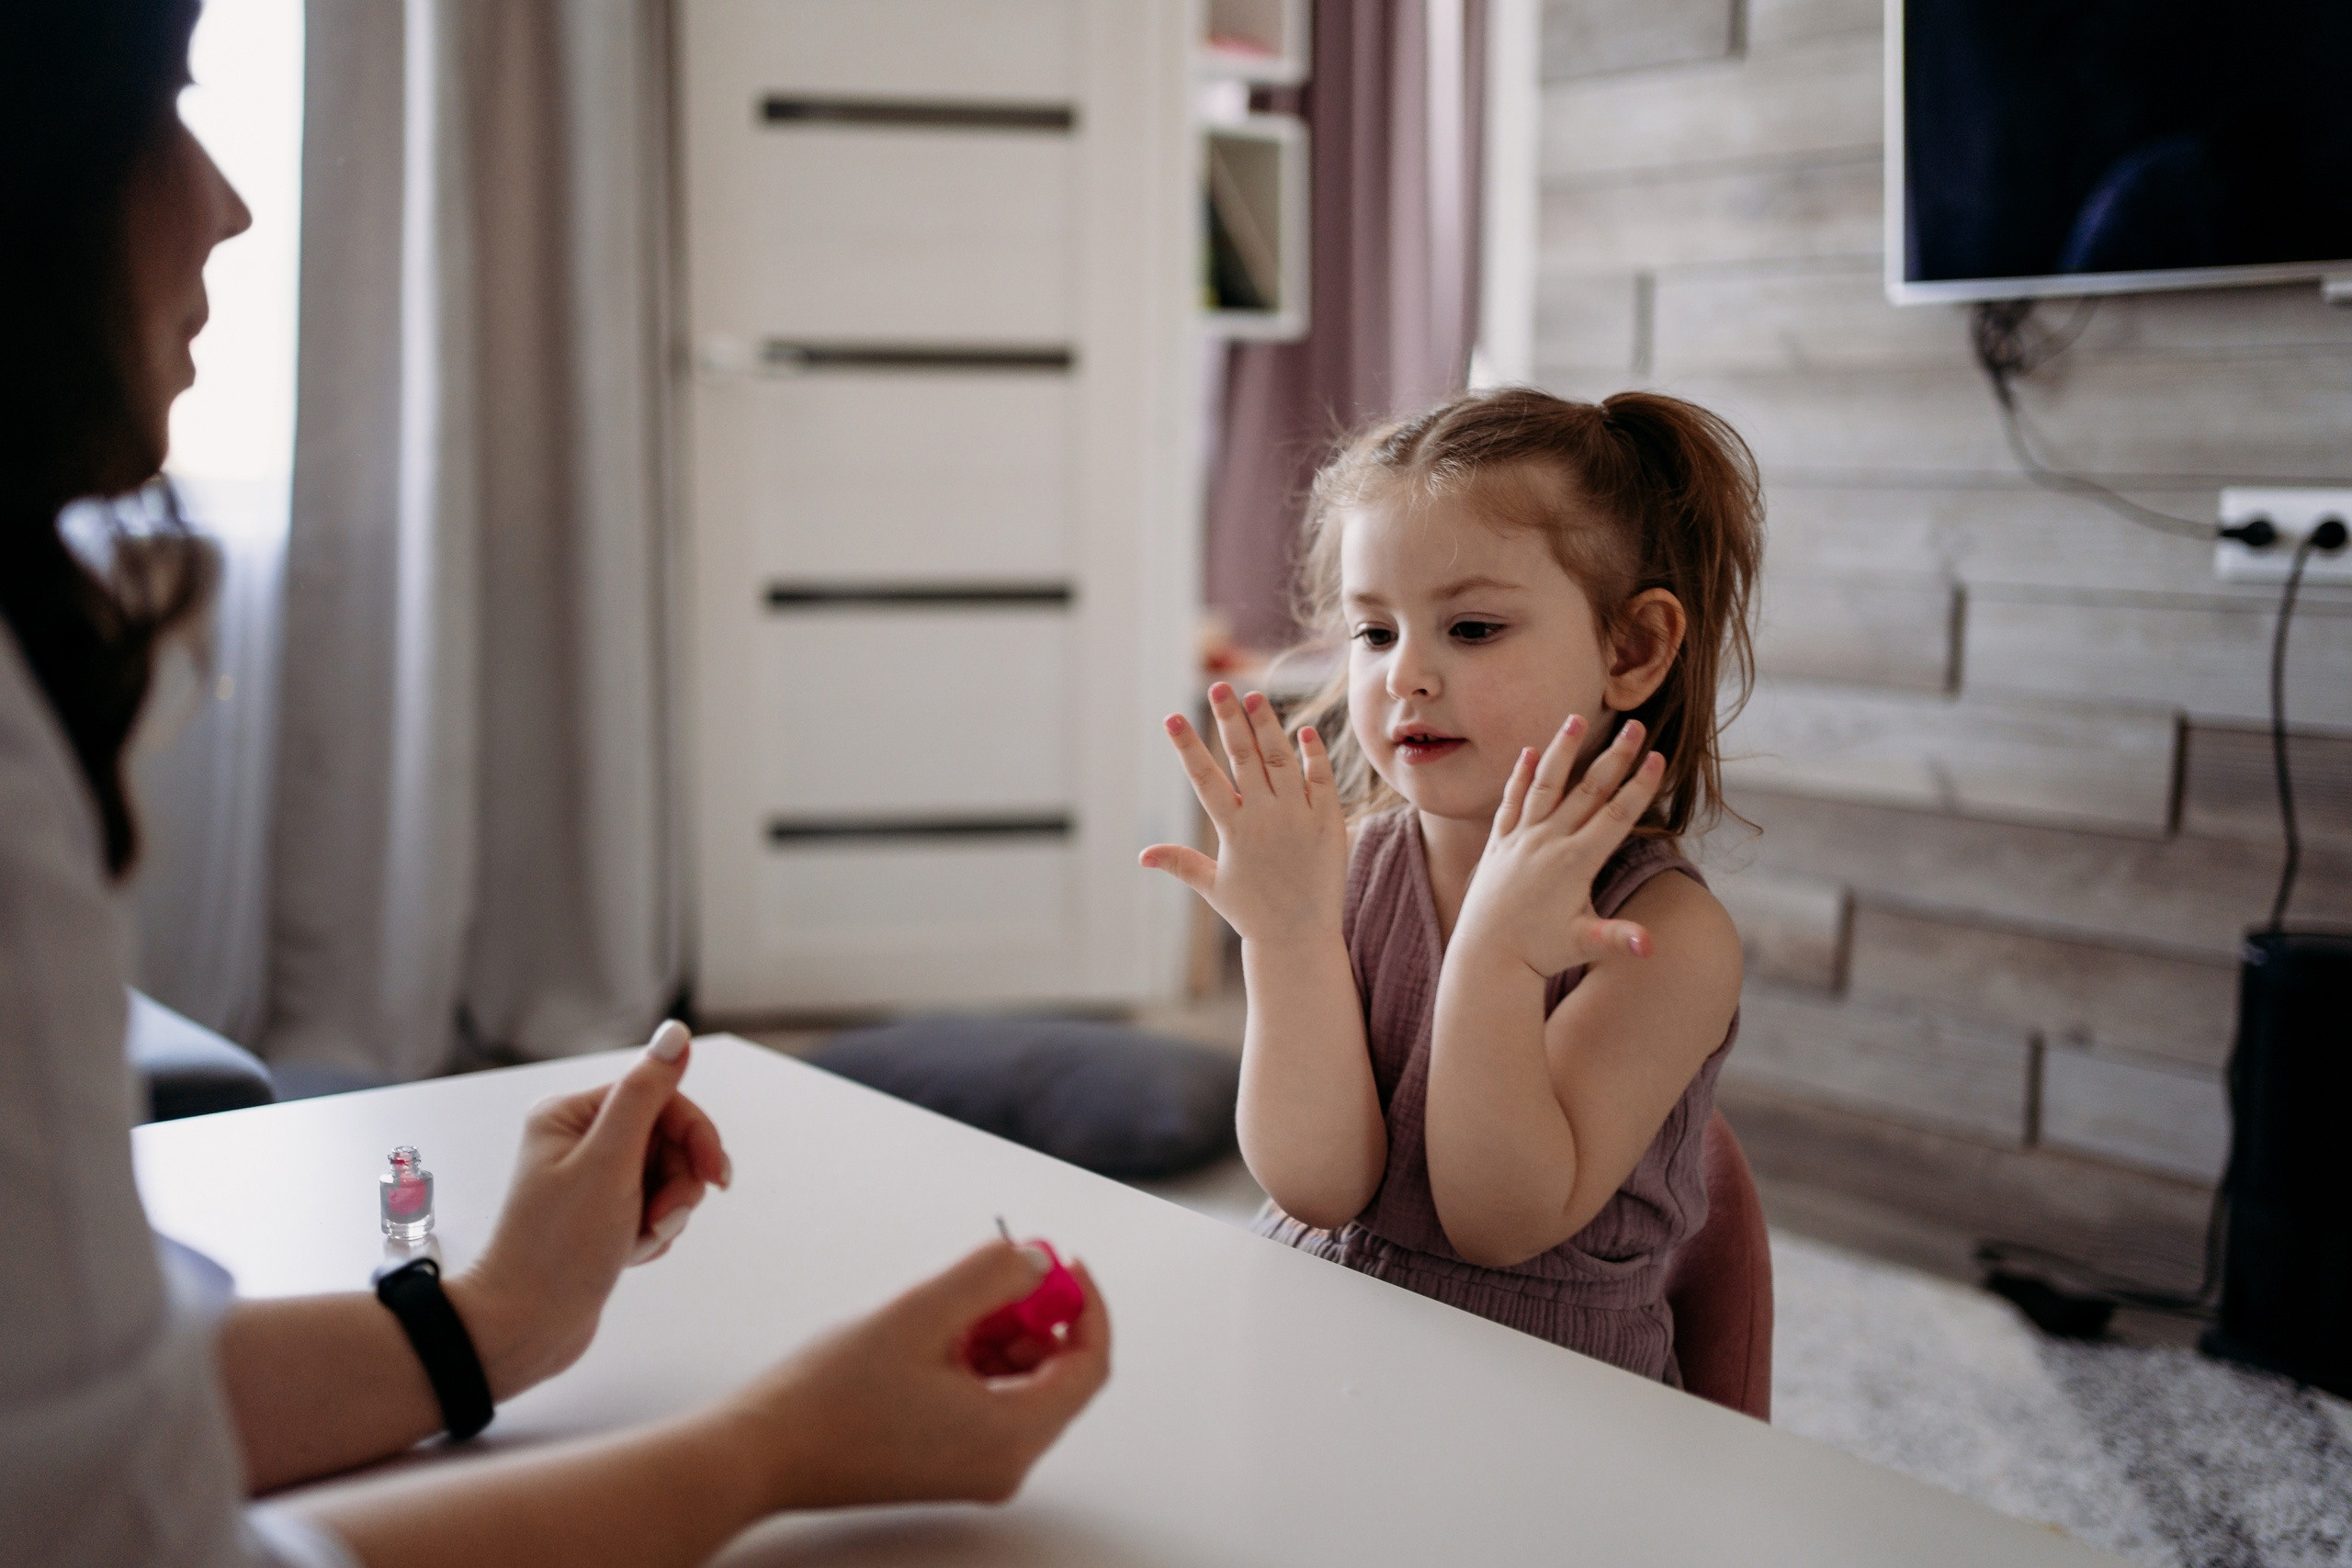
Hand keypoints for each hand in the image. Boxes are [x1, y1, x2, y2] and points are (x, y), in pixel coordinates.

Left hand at [449, 1021, 730, 1399]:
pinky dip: (653, 1232)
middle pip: (667, 1140)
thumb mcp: (609, 1165)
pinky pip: (653, 1208)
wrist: (525, 1328)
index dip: (695, 1136)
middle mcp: (577, 1140)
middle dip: (678, 1182)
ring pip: (666, 1177)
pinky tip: (631, 1254)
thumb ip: (646, 1096)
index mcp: (570, 1115)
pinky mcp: (599, 1216)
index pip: (660, 1100)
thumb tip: (674, 1033)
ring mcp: (589, 1180)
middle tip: (663, 1216)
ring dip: (667, 1211)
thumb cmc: (556, 1249)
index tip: (715, 1178)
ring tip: (641, 1240)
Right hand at [724, 1243, 1112, 1511]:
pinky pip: (991, 1402)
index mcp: (1010, 1438)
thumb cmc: (826, 1399)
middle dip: (1037, 1313)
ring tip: (949, 1306)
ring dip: (1003, 1333)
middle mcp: (1003, 1465)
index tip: (1062, 1261)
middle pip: (1058, 1375)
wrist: (761, 1453)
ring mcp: (976, 1470)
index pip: (1089, 1365)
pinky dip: (979, 1360)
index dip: (1084, 1304)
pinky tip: (935, 1334)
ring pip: (1023, 1385)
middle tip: (998, 1270)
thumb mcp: (919, 1314)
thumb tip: (1035, 1259)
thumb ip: (989, 1277)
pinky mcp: (950, 1465)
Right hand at [1139, 682, 1347, 946]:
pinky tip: (1303, 731)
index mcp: (1233, 830)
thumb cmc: (1253, 912)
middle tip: (1220, 686)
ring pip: (1281, 760)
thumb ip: (1180, 863)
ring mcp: (1298, 817)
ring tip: (1255, 697)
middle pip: (1244, 757)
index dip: (1187, 746)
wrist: (1300, 937)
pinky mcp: (1329, 822)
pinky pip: (1321, 780)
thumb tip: (1142, 855)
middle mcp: (1264, 818)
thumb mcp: (1213, 886)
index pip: (1204, 778)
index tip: (1172, 717)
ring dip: (1268, 726)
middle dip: (1229, 719)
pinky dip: (1313, 755)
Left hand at [1452, 715, 1666, 979]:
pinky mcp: (1499, 843)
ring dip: (1562, 751)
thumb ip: (1617, 939)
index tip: (1657, 756)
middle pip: (1587, 791)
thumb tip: (1652, 947)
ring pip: (1545, 785)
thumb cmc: (1539, 953)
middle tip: (1635, 724)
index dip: (1638, 786)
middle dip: (1614, 757)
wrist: (1486, 957)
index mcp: (1574, 862)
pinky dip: (1520, 776)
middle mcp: (1547, 842)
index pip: (1614, 815)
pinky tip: (1530, 751)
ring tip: (1576, 718)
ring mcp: (1520, 839)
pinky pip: (1511, 802)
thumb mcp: (1583, 944)